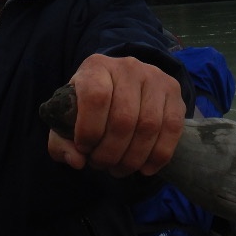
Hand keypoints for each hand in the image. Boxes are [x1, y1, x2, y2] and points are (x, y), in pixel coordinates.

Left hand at [47, 53, 184, 176]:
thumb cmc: (88, 105)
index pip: (96, 97)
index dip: (89, 129)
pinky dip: (158, 155)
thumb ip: (62, 141)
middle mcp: (128, 66)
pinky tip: (144, 169)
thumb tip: (77, 160)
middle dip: (111, 152)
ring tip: (119, 168)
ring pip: (149, 126)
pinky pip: (172, 128)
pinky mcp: (174, 91)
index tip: (83, 148)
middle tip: (101, 165)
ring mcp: (155, 77)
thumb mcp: (67, 118)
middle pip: (124, 118)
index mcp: (96, 66)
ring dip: (133, 158)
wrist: (120, 84)